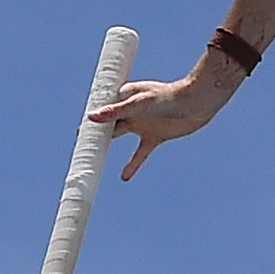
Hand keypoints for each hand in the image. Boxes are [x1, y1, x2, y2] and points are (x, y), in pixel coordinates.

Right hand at [88, 60, 241, 180]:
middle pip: (107, 124)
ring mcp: (142, 123)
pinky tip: (124, 177)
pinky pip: (140, 153)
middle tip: (79, 148)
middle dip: (93, 134)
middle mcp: (132, 110)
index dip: (89, 120)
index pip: (102, 109)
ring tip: (92, 160)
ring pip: (119, 137)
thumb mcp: (140, 103)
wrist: (197, 103)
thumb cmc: (169, 97)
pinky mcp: (154, 136)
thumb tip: (91, 117)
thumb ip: (116, 111)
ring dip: (107, 146)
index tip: (77, 135)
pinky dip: (132, 165)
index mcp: (125, 96)